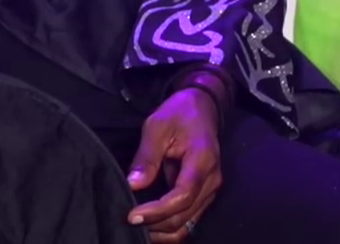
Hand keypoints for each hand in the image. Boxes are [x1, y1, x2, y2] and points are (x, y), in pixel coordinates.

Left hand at [127, 88, 223, 242]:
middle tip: (127, 222)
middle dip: (155, 225)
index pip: (182, 196)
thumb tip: (134, 185)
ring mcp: (211, 190)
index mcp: (202, 160)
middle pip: (184, 216)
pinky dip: (170, 227)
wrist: (203, 108)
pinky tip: (150, 224)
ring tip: (137, 227)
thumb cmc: (179, 114)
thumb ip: (147, 157)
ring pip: (187, 224)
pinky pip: (189, 220)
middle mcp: (211, 181)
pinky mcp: (205, 195)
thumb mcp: (157, 126)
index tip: (132, 216)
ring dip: (162, 231)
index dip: (157, 211)